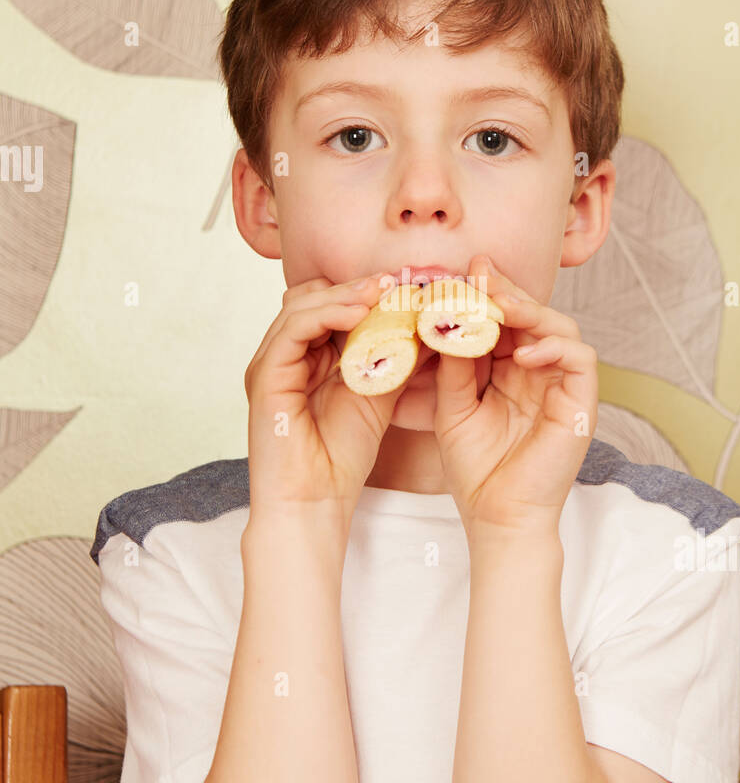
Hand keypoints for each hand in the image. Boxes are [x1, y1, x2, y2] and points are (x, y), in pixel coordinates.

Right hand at [244, 272, 414, 533]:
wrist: (314, 503)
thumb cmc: (341, 456)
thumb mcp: (379, 393)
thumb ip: (396, 356)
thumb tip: (432, 321)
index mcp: (307, 355)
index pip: (332, 304)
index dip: (368, 290)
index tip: (410, 285)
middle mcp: (284, 353)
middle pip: (315, 296)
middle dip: (359, 285)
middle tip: (400, 279)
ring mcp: (271, 362)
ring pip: (303, 304)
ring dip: (346, 294)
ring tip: (384, 291)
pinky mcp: (264, 375)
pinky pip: (293, 328)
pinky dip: (327, 313)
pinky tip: (361, 312)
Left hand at [431, 254, 597, 537]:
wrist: (497, 516)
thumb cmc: (475, 469)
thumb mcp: (451, 407)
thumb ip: (453, 365)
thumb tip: (445, 317)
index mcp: (509, 369)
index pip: (504, 320)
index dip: (486, 295)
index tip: (460, 274)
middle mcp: (539, 370)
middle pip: (532, 315)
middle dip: (506, 291)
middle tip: (479, 273)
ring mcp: (562, 384)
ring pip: (559, 326)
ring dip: (530, 310)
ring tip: (498, 306)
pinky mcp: (582, 401)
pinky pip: (579, 357)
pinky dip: (553, 346)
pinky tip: (522, 354)